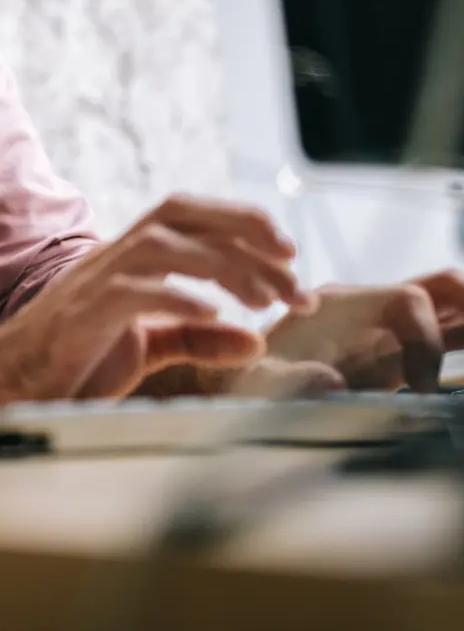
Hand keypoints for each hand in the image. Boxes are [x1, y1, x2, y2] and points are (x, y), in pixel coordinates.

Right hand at [0, 195, 307, 411]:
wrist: (5, 384)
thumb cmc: (71, 362)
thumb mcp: (145, 349)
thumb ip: (197, 341)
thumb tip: (255, 339)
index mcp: (127, 260)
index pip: (186, 214)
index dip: (240, 220)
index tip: (289, 251)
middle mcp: (110, 258)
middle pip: (177, 214)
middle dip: (242, 231)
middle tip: (293, 275)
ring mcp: (92, 284)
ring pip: (161, 245)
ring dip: (222, 266)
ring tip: (264, 301)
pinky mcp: (80, 318)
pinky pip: (131, 293)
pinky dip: (177, 299)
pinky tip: (213, 318)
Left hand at [264, 270, 463, 391]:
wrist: (236, 385)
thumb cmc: (245, 381)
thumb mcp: (255, 380)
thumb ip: (287, 379)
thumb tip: (334, 382)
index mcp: (339, 304)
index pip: (408, 300)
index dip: (426, 340)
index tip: (420, 387)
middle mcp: (367, 310)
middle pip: (437, 289)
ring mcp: (384, 333)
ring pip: (446, 314)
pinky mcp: (394, 360)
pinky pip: (440, 344)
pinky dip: (459, 346)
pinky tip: (462, 379)